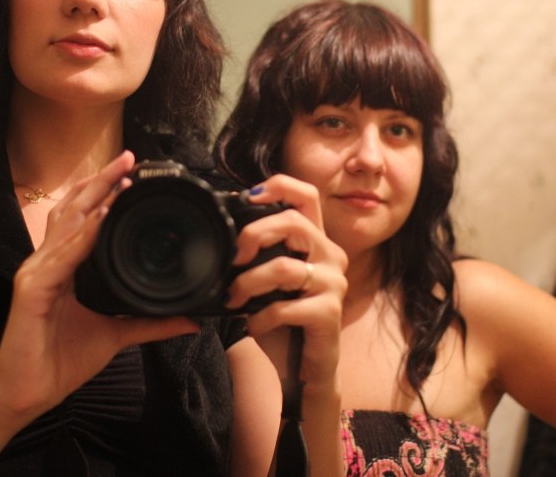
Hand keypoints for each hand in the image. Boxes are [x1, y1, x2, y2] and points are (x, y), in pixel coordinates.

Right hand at [0, 151, 199, 421]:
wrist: (27, 395)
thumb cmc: (61, 361)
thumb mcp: (115, 336)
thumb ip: (149, 323)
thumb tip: (189, 320)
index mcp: (62, 267)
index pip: (80, 218)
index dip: (102, 193)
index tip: (131, 174)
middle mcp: (46, 262)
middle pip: (72, 210)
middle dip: (100, 183)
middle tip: (128, 159)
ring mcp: (36, 273)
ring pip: (65, 226)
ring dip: (92, 200)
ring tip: (118, 180)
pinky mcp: (30, 291)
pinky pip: (59, 258)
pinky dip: (80, 237)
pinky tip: (98, 221)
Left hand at [224, 175, 347, 389]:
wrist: (302, 369)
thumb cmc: (282, 321)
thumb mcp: (268, 281)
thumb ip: (258, 255)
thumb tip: (222, 235)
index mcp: (315, 241)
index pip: (307, 196)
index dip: (280, 186)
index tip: (247, 197)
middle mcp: (331, 255)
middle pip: (294, 222)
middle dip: (254, 234)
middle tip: (233, 258)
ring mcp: (334, 283)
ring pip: (284, 267)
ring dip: (248, 283)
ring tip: (233, 299)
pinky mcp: (329, 313)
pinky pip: (285, 307)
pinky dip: (260, 318)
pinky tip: (253, 326)